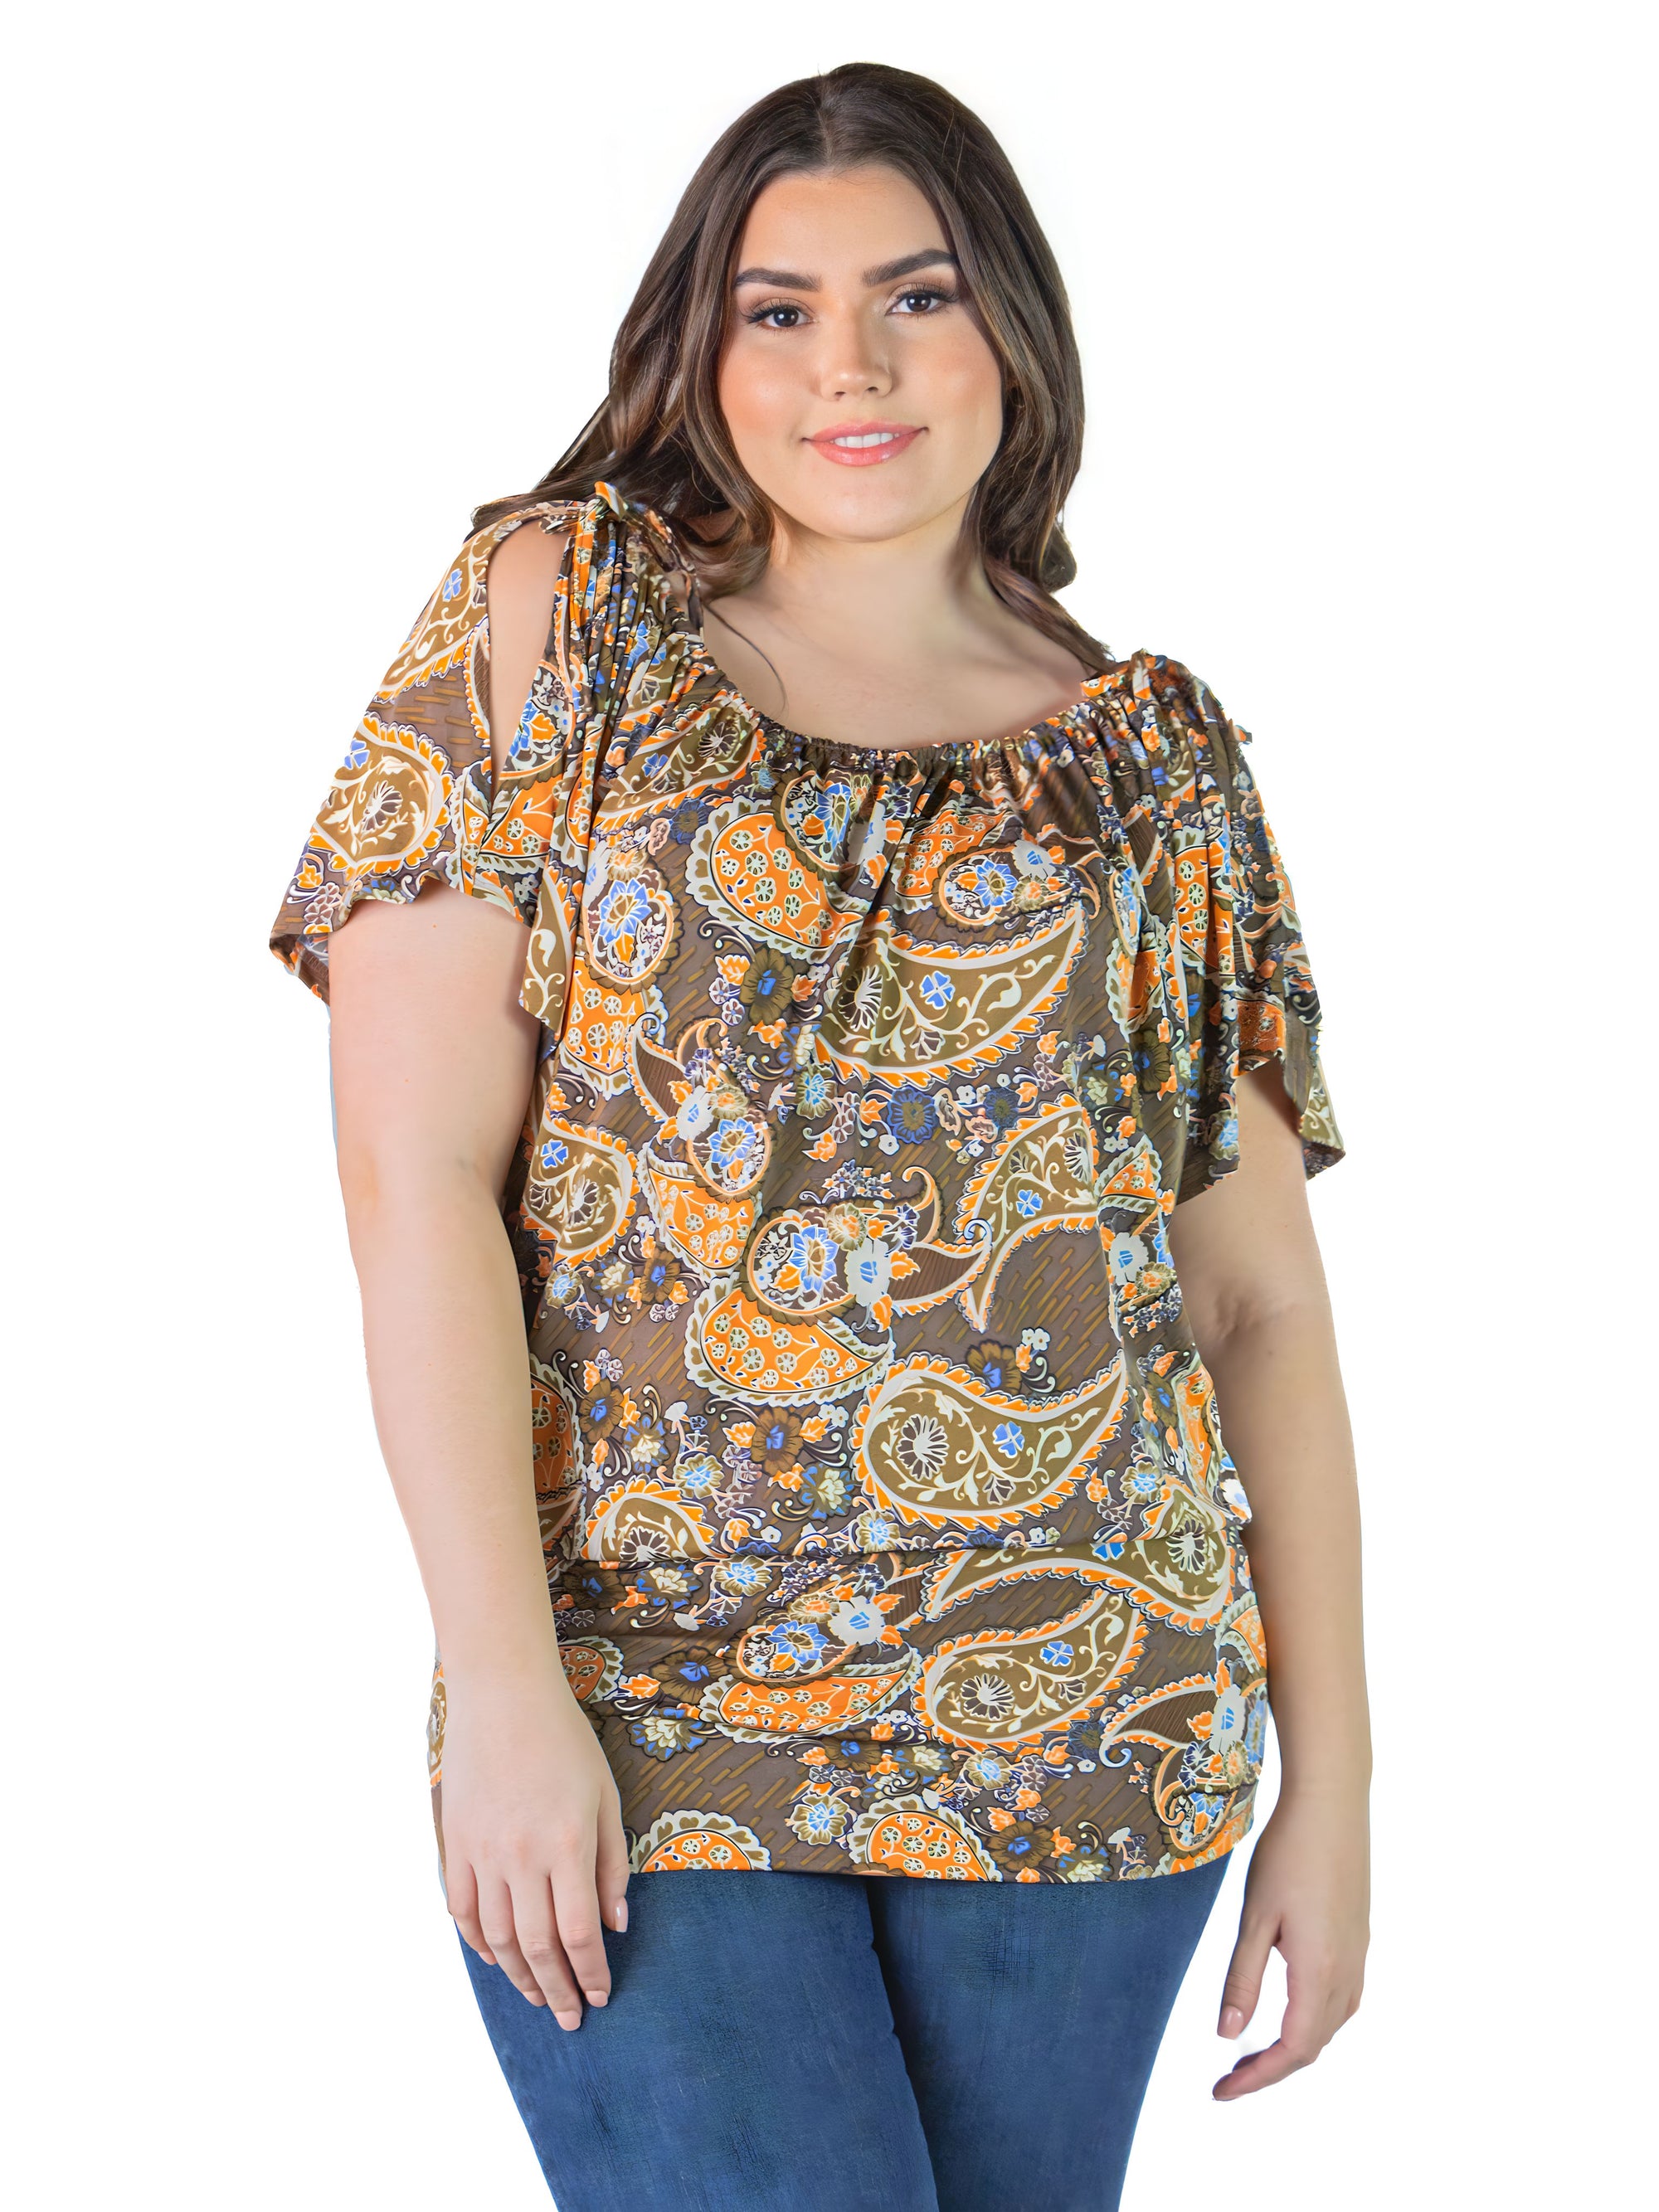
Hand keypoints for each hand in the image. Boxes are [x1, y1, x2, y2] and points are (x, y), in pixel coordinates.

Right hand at [440, 1659, 630, 2030]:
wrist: (502, 1696)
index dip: (591, 1973)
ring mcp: (483, 1853)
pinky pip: (463, 1909)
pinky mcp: (455, 1844)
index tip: (601, 1997)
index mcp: (566, 1844)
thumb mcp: (605, 1795)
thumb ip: (612, 1863)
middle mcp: (521, 1857)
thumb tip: (617, 1925)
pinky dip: (478, 1943)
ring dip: (519, 1976)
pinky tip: (496, 1960)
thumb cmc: (565, 1741)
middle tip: (570, 2018)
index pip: (580, 1932)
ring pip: (498, 1937)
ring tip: (538, 1998)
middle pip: (538, 1946)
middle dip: (557, 1990)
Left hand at [1213, 1786, 1367, 2097]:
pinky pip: (1342, 1999)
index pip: (1293, 2050)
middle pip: (1314, 2044)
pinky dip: (1315, 2020)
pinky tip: (1291, 2010)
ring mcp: (1359, 1955)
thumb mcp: (1255, 1917)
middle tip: (1229, 2077)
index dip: (1258, 2078)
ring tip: (1254, 2052)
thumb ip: (1242, 1978)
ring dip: (1295, 2047)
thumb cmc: (1288, 1853)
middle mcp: (1347, 1971)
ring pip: (1331, 2024)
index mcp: (1319, 1971)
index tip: (1222, 2092)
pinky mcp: (1359, 1938)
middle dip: (1272, 2068)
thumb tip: (1227, 2034)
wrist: (1332, 1804)